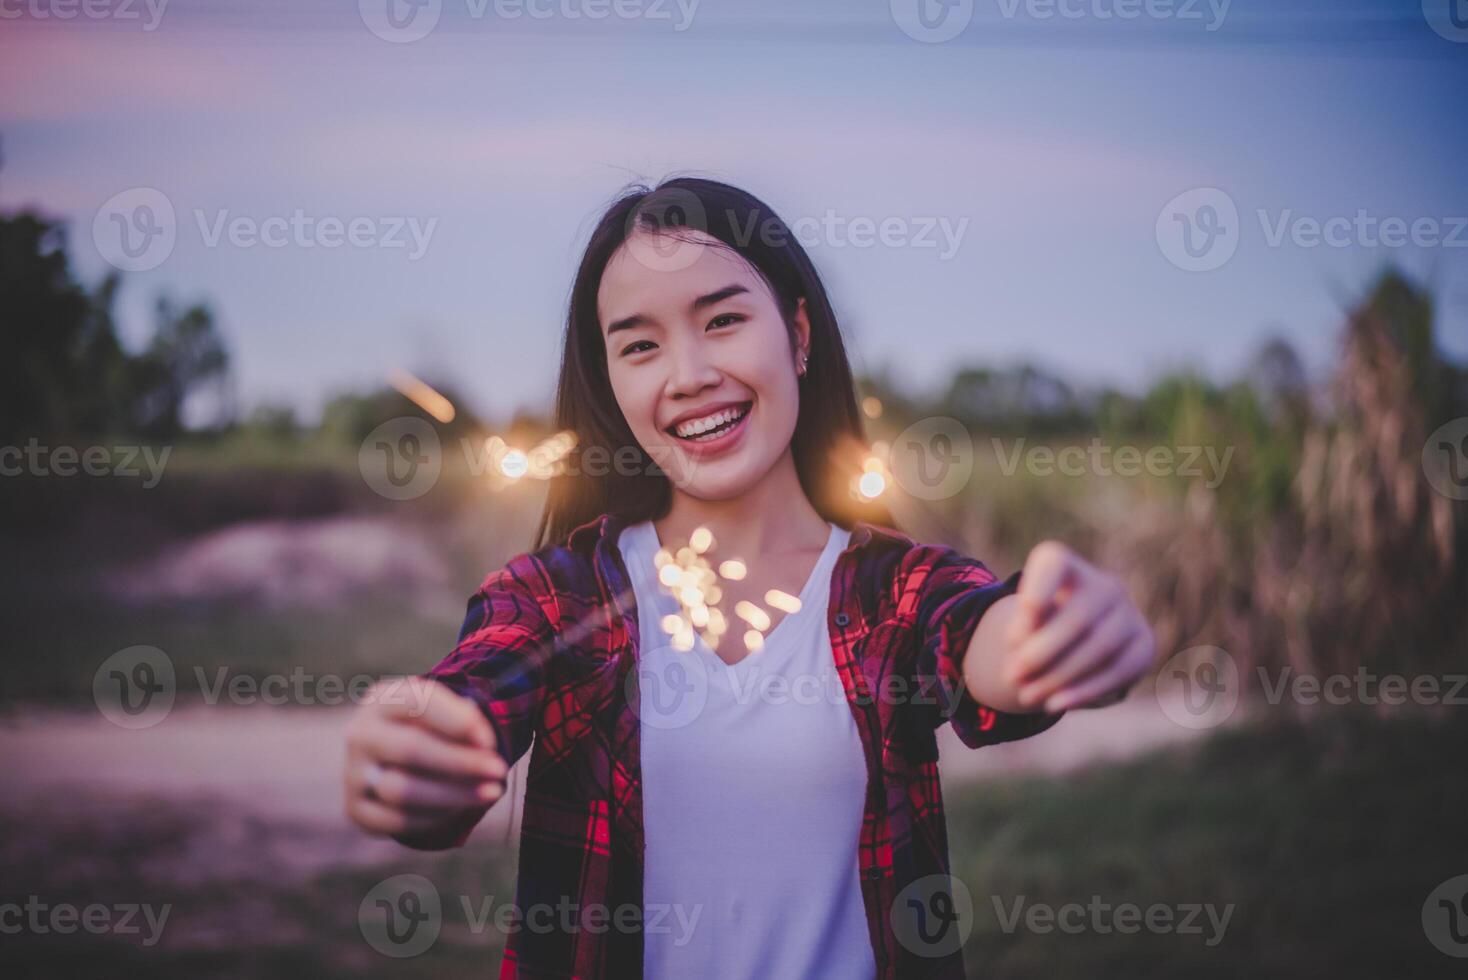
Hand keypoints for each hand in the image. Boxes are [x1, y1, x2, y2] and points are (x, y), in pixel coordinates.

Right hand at [344, 675, 507, 837]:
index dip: (457, 721)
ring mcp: (353, 773)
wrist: (390, 756)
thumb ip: (462, 718)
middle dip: (460, 762)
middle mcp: (360, 734)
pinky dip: (434, 817)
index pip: (417, 703)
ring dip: (453, 794)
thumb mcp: (442, 711)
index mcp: (382, 700)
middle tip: (499, 770)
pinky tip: (461, 809)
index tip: (489, 740)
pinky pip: (395, 820)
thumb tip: (481, 744)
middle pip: (410, 749)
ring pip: (401, 790)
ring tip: (490, 792)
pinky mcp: (355, 809)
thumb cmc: (428, 727)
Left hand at [1002, 541, 1154, 713]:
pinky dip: (1085, 690)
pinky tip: (1056, 704)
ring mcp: (1129, 613)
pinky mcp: (1144, 644)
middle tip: (1011, 678)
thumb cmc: (1042, 626)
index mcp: (1066, 566)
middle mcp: (1105, 584)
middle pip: (1078, 617)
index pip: (1054, 563)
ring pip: (1100, 647)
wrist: (1080, 639)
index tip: (1016, 626)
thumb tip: (1023, 652)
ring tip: (1026, 696)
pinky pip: (1118, 670)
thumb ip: (1022, 631)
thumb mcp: (1024, 624)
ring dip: (1060, 677)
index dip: (1037, 590)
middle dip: (1041, 653)